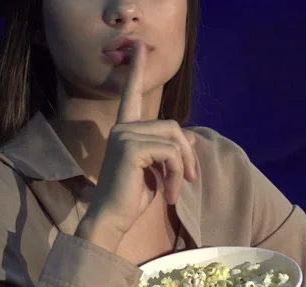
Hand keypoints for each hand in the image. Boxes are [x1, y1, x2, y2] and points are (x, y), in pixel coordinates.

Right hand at [76, 41, 196, 250]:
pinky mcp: (131, 146)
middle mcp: (122, 127)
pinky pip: (171, 152)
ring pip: (174, 139)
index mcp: (125, 130)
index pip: (132, 95)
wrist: (112, 219)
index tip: (141, 47)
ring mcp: (124, 134)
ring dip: (183, 166)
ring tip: (177, 189)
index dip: (138, 71)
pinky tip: (170, 193)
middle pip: (173, 125)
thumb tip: (193, 139)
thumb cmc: (132, 197)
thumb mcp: (158, 171)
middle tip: (190, 179)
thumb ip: (171, 151)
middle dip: (188, 154)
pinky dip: (177, 173)